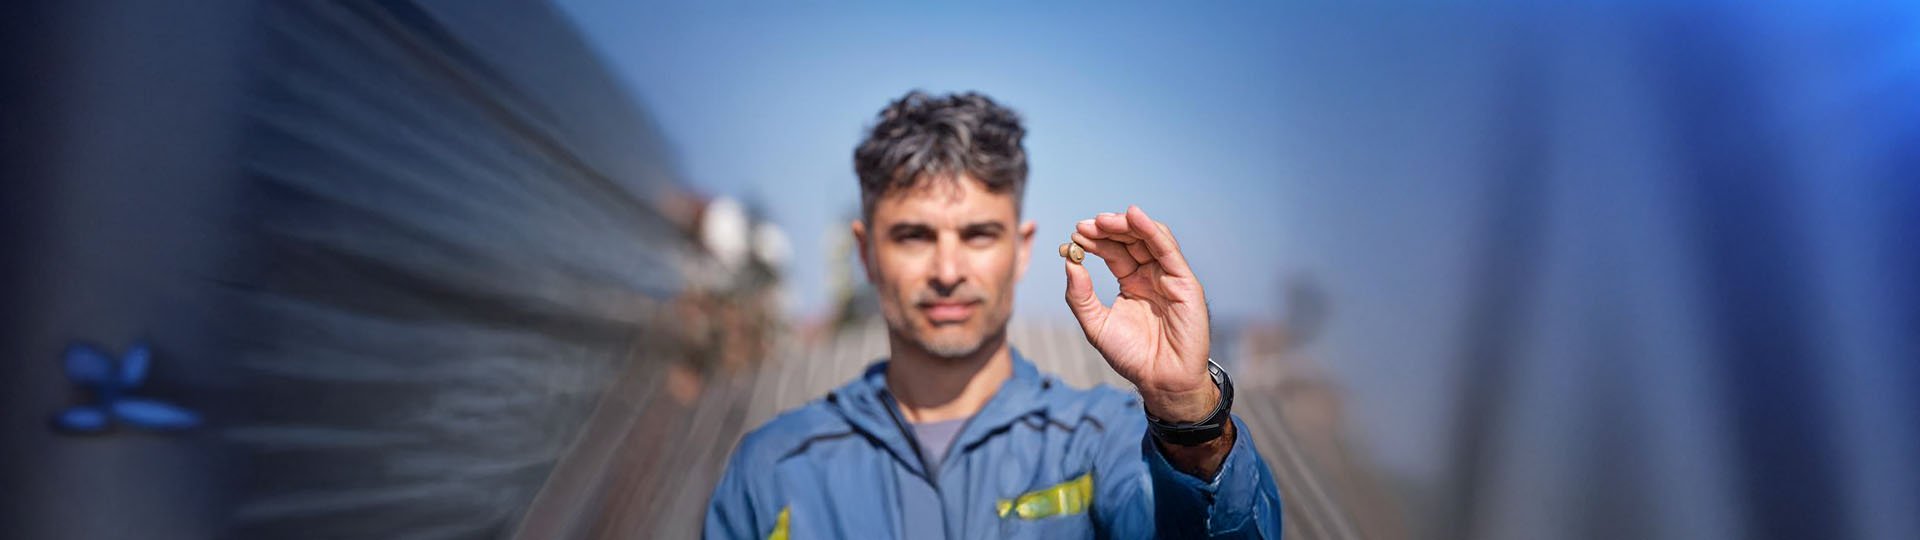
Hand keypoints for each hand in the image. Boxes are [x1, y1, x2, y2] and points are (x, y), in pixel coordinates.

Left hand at [1063, 206, 1216, 422]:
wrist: (1160, 380)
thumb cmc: (1131, 356)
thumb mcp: (1096, 324)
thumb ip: (1080, 296)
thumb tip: (1068, 262)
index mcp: (1132, 281)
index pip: (1113, 251)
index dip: (1095, 241)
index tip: (1074, 234)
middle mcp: (1151, 274)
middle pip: (1130, 240)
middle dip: (1107, 229)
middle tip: (1084, 225)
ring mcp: (1169, 276)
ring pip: (1150, 238)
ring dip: (1126, 225)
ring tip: (1102, 221)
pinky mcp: (1185, 282)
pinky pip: (1168, 250)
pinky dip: (1152, 230)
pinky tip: (1134, 217)